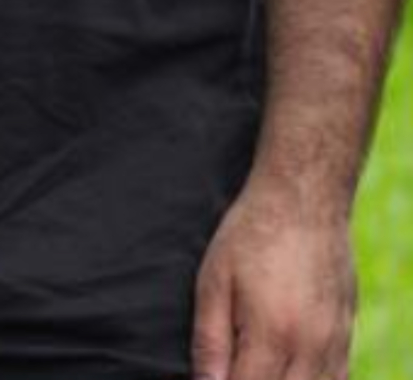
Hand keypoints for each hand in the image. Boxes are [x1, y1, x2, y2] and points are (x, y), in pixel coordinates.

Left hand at [191, 176, 356, 379]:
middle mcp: (309, 347)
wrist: (304, 196)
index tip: (215, 373)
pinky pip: (338, 379)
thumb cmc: (252, 233)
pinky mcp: (348, 332)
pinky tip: (291, 366)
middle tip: (236, 360)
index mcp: (272, 335)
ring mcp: (334, 342)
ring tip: (260, 357)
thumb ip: (210, 341)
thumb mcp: (215, 280)